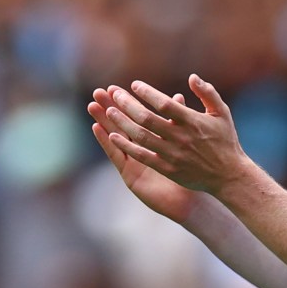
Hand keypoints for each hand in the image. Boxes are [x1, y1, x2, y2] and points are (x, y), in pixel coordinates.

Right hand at [88, 87, 198, 221]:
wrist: (191, 200)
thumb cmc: (193, 172)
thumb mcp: (187, 141)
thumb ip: (181, 120)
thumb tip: (178, 96)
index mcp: (154, 141)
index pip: (137, 117)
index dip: (127, 103)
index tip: (117, 87)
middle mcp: (141, 151)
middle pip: (122, 125)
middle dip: (111, 108)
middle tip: (98, 92)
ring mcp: (134, 163)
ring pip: (115, 138)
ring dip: (104, 121)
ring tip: (93, 105)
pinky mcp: (130, 175)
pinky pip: (117, 156)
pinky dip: (107, 142)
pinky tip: (98, 128)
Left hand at [95, 74, 244, 198]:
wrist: (229, 175)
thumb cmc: (225, 141)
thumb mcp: (222, 113)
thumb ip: (208, 93)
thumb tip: (192, 77)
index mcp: (193, 122)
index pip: (164, 104)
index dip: (147, 93)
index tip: (134, 85)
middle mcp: (181, 137)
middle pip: (147, 118)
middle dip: (127, 104)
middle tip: (114, 94)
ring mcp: (173, 154)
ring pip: (141, 136)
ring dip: (122, 123)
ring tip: (109, 111)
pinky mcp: (168, 169)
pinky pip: (142, 156)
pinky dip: (126, 146)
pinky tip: (113, 136)